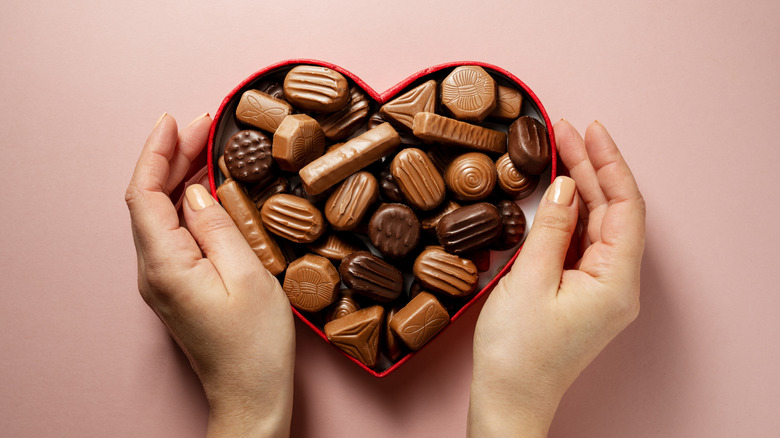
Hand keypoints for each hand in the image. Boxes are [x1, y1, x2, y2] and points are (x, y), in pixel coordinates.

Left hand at [125, 113, 295, 437]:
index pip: (145, 194)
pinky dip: (187, 202)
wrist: (251, 395)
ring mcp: (162, 281)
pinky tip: (209, 189)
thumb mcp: (248, 275)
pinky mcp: (177, 287)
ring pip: (160, 215)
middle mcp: (153, 272)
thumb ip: (217, 226)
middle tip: (206, 124)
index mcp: (165, 266)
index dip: (157, 152)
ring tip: (210, 146)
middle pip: (150, 200)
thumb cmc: (256, 346)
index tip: (177, 120)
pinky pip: (174, 233)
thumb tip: (195, 191)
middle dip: (173, 156)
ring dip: (180, 176)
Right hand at [468, 120, 645, 436]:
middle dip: (590, 168)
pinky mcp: (581, 293)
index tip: (590, 129)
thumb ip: (551, 229)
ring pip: (596, 224)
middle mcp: (617, 283)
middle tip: (564, 131)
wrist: (509, 400)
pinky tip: (554, 194)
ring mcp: (600, 289)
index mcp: (616, 281)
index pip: (626, 207)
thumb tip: (563, 187)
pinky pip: (581, 242)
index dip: (610, 163)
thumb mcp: (530, 282)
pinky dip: (569, 214)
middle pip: (612, 211)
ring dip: (579, 188)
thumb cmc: (518, 353)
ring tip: (557, 150)